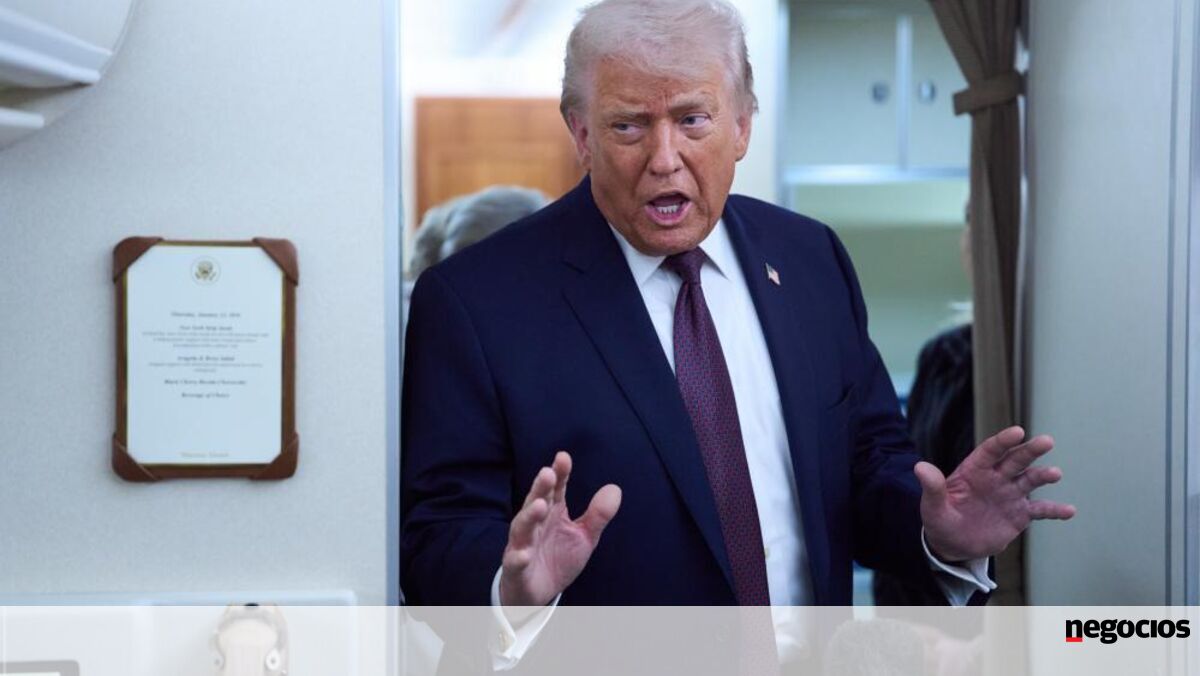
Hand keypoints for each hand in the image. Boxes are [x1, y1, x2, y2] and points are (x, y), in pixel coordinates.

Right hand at [499, 451, 621, 606]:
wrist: (537, 594)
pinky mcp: (516, 569)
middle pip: (536, 502)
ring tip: (540, 505)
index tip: (563, 457)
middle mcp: (535, 525)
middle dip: (541, 488)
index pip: (555, 489)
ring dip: (529, 516)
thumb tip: (615, 488)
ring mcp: (522, 546)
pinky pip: (515, 562)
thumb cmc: (558, 558)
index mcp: (552, 513)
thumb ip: (598, 515)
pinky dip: (517, 558)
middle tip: (548, 473)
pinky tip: (523, 554)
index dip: (559, 474)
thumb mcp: (584, 536)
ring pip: (522, 528)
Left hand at [917, 426, 1075, 561]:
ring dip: (1043, 476)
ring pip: (1030, 480)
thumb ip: (931, 487)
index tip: (1017, 432)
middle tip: (1046, 441)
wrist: (952, 543)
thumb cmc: (940, 519)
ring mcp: (1009, 495)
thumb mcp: (932, 506)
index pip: (990, 451)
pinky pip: (1040, 510)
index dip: (1003, 441)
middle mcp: (996, 478)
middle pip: (1015, 460)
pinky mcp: (1019, 514)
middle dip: (1030, 450)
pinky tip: (1069, 511)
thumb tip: (919, 467)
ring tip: (1055, 474)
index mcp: (974, 471)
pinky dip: (1054, 510)